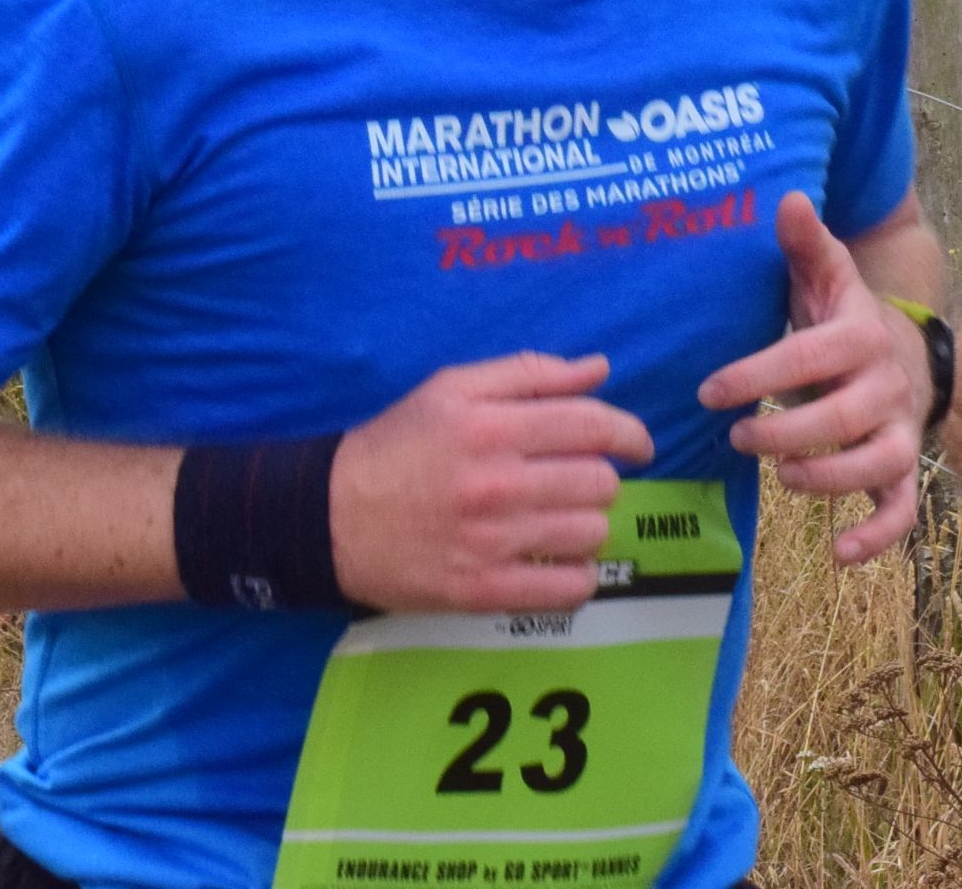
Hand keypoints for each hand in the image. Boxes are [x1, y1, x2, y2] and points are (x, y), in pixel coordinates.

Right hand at [331, 351, 653, 613]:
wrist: (325, 517)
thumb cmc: (396, 445)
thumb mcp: (452, 389)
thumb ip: (530, 374)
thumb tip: (599, 369)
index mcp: (493, 428)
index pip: (594, 428)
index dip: (630, 434)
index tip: (636, 446)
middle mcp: (496, 484)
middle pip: (599, 483)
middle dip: (599, 480)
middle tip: (575, 484)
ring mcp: (490, 543)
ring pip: (591, 534)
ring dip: (587, 526)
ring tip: (560, 521)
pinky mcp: (480, 591)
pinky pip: (566, 590)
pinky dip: (578, 578)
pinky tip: (560, 564)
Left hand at [700, 189, 930, 564]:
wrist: (906, 353)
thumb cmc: (842, 319)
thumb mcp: (825, 276)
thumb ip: (804, 243)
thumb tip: (788, 198)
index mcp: (859, 336)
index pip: (808, 356)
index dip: (757, 374)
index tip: (710, 390)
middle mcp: (884, 385)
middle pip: (840, 417)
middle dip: (785, 431)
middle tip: (737, 436)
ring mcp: (897, 430)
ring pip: (874, 464)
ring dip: (825, 478)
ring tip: (779, 476)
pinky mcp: (902, 468)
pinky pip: (899, 508)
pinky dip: (876, 535)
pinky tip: (838, 555)